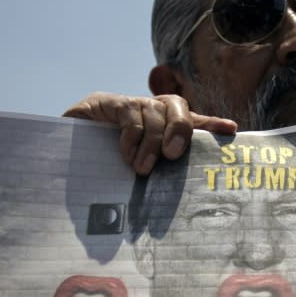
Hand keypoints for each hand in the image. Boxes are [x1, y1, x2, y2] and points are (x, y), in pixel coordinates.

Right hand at [63, 92, 236, 174]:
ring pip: (154, 112)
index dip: (212, 124)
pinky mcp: (107, 101)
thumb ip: (158, 172)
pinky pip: (130, 114)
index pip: (193, 120)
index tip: (231, 130)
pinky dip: (132, 136)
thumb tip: (184, 195)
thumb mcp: (137, 169)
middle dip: (180, 130)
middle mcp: (150, 109)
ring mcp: (129, 104)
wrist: (63, 151)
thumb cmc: (103, 167)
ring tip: (142, 169)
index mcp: (162, 125)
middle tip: (173, 155)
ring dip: (151, 143)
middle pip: (177, 107)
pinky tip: (125, 154)